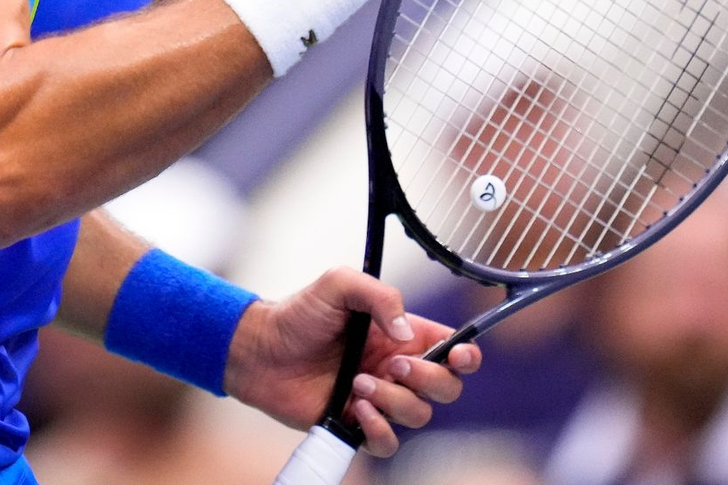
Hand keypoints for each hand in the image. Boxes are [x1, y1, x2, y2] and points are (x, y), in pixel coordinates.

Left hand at [223, 267, 481, 457]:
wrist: (261, 349)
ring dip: (395, 401)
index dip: (466, 355)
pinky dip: (380, 429)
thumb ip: (379, 296)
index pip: (450, 348)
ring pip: (419, 415)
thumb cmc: (299, 313)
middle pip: (446, 387)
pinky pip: (389, 442)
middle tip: (393, 366)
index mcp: (398, 332)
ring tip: (358, 383)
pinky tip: (356, 409)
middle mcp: (395, 366)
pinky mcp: (358, 424)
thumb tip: (407, 334)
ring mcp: (379, 397)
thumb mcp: (338, 284)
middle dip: (429, 379)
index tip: (459, 356)